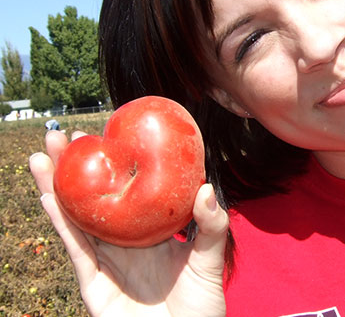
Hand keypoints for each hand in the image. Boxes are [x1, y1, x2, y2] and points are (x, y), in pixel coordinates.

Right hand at [30, 130, 228, 316]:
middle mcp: (124, 242)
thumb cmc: (200, 309)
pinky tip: (48, 196)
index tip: (105, 136)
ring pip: (76, 218)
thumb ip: (212, 226)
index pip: (127, 191)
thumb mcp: (210, 261)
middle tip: (61, 136)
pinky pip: (76, 249)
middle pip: (94, 199)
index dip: (114, 166)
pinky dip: (61, 222)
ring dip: (56, 187)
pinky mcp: (94, 284)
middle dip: (75, 169)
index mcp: (149, 231)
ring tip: (43, 155)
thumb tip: (206, 189)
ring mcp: (106, 262)